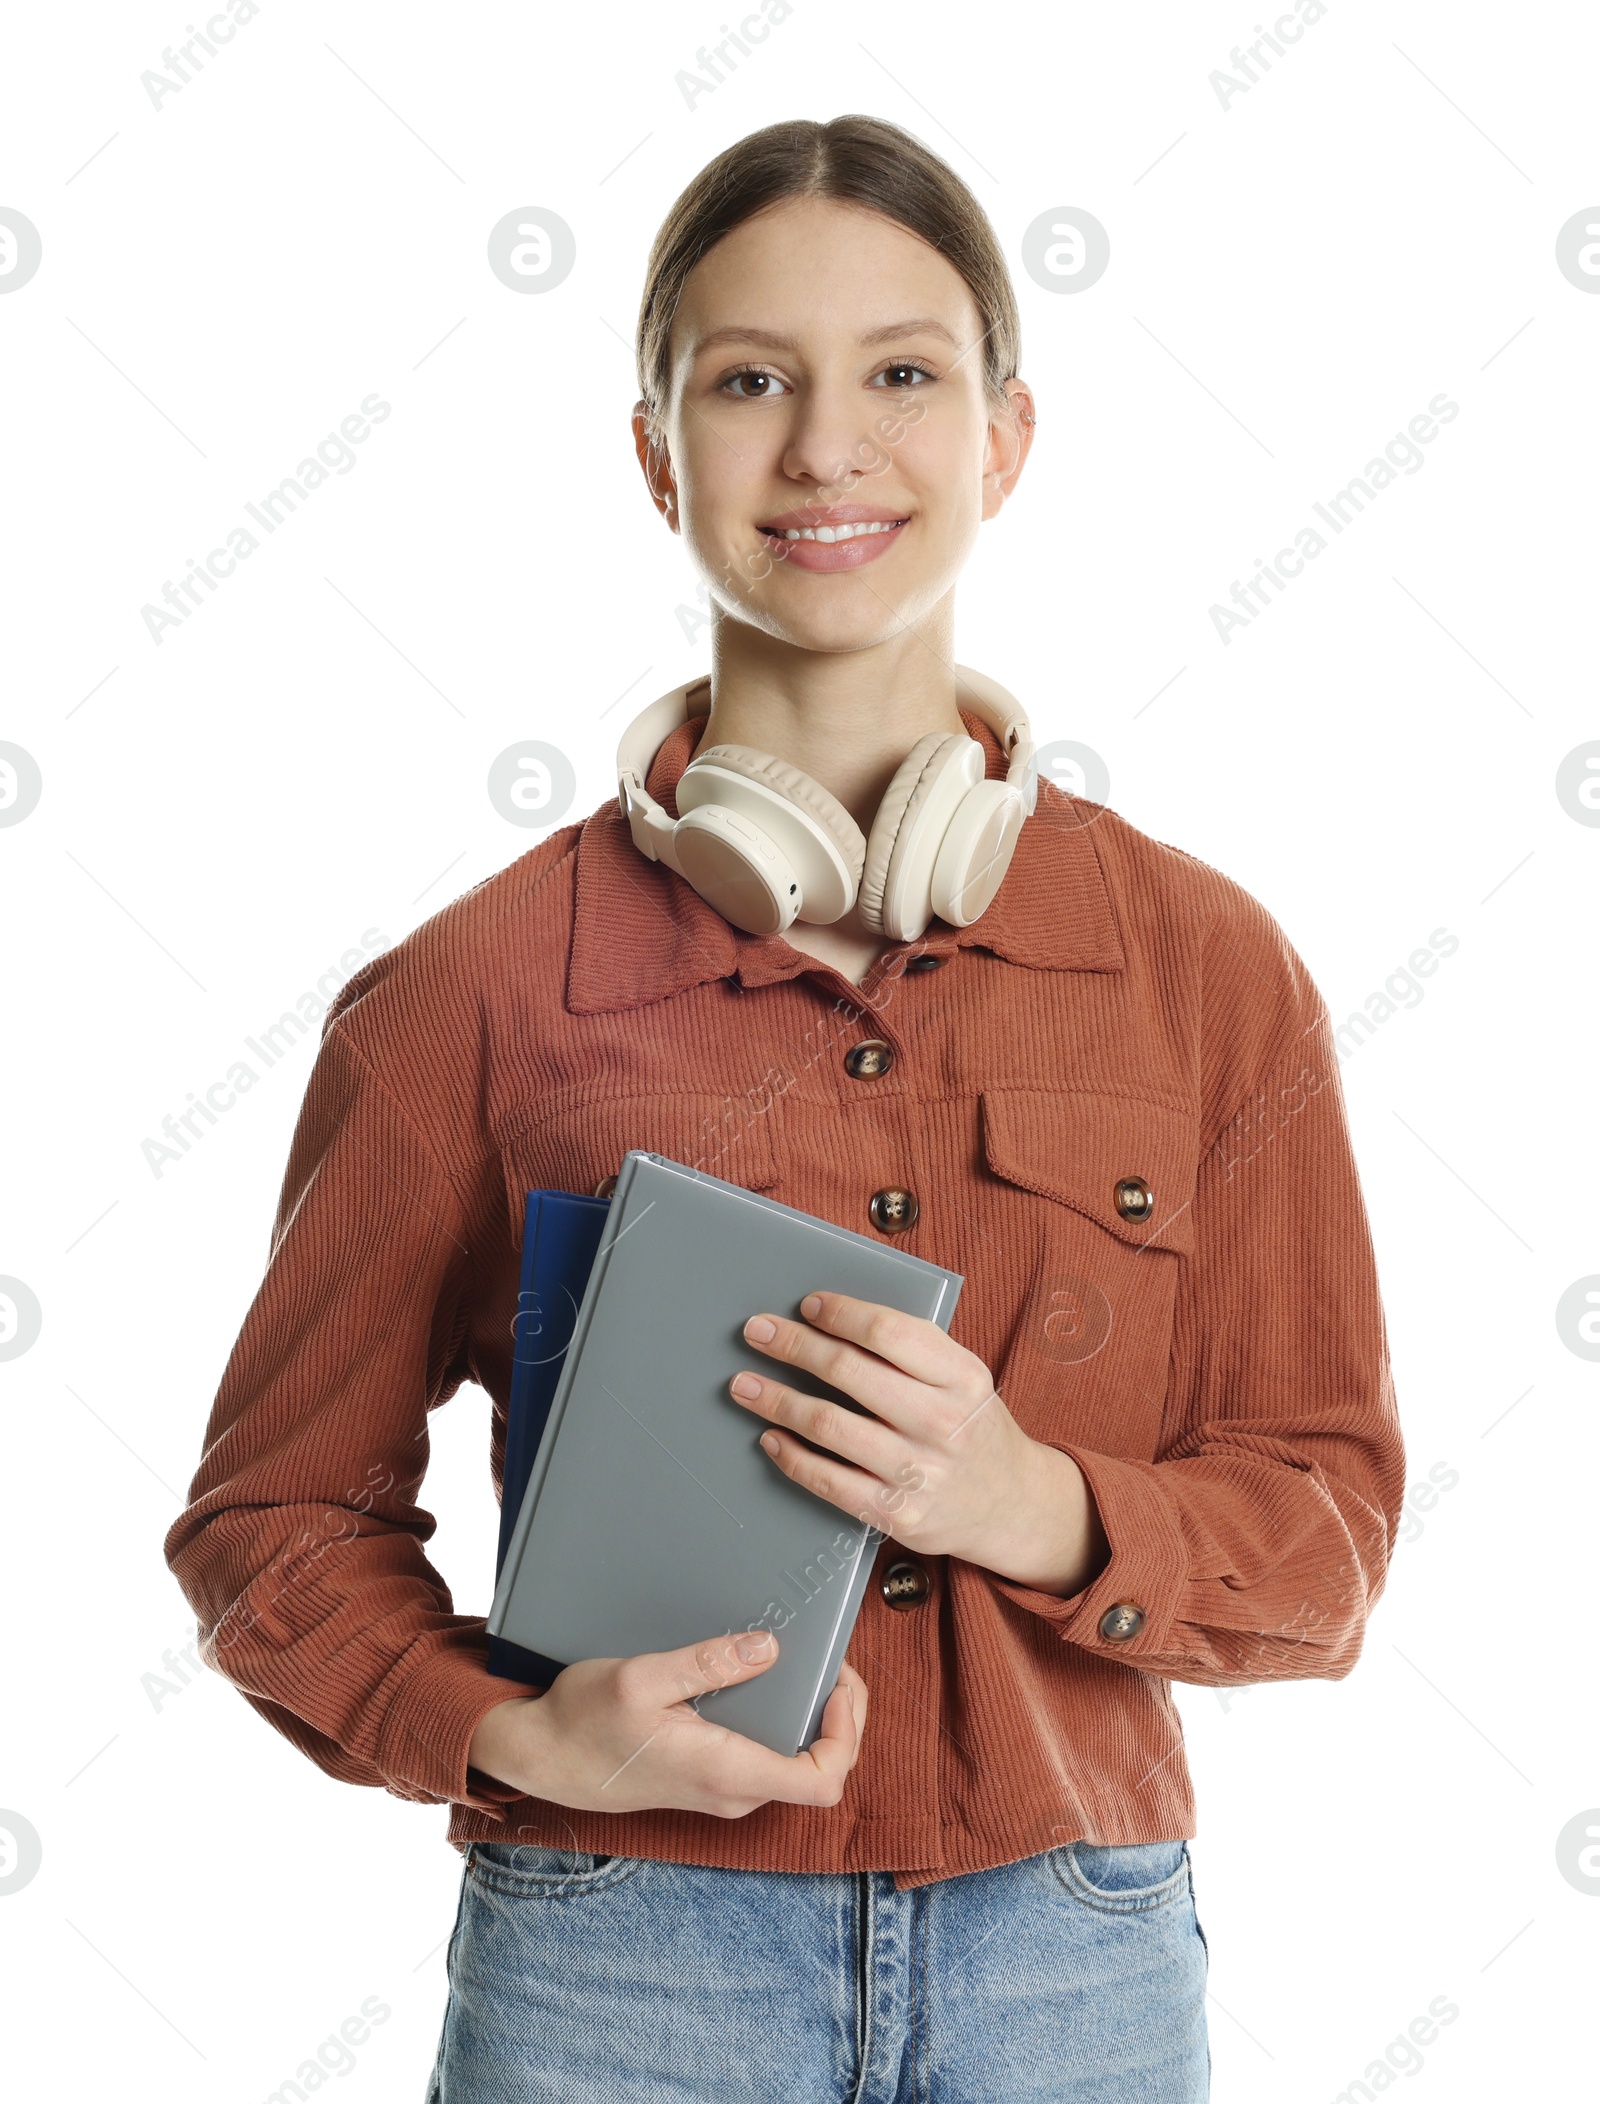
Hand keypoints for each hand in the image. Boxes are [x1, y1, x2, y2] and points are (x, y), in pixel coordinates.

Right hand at [467, 1629, 868, 1818]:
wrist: (543, 1756)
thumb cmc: (583, 1721)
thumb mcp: (640, 1678)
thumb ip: (707, 1664)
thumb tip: (769, 1648)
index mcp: (725, 1771)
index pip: (822, 1781)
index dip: (847, 1733)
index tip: (837, 1683)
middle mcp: (733, 1790)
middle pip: (819, 1769)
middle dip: (839, 1714)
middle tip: (830, 1659)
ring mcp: (723, 1789)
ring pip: (796, 1764)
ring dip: (812, 1717)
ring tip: (805, 1663)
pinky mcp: (711, 1778)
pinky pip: (769, 1758)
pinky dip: (784, 1723)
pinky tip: (767, 1681)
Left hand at [729, 1292, 1107, 1595]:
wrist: (1012, 1506)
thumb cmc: (972, 1429)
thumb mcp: (964, 1379)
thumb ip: (914, 1351)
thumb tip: (832, 1321)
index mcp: (960, 1377)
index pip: (888, 1331)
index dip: (839, 1313)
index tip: (807, 1305)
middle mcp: (941, 1422)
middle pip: (847, 1371)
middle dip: (792, 1346)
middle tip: (756, 1332)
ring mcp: (919, 1472)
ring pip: (827, 1425)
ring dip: (776, 1400)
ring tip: (744, 1385)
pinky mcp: (897, 1513)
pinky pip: (828, 1481)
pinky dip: (791, 1457)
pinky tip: (771, 1439)